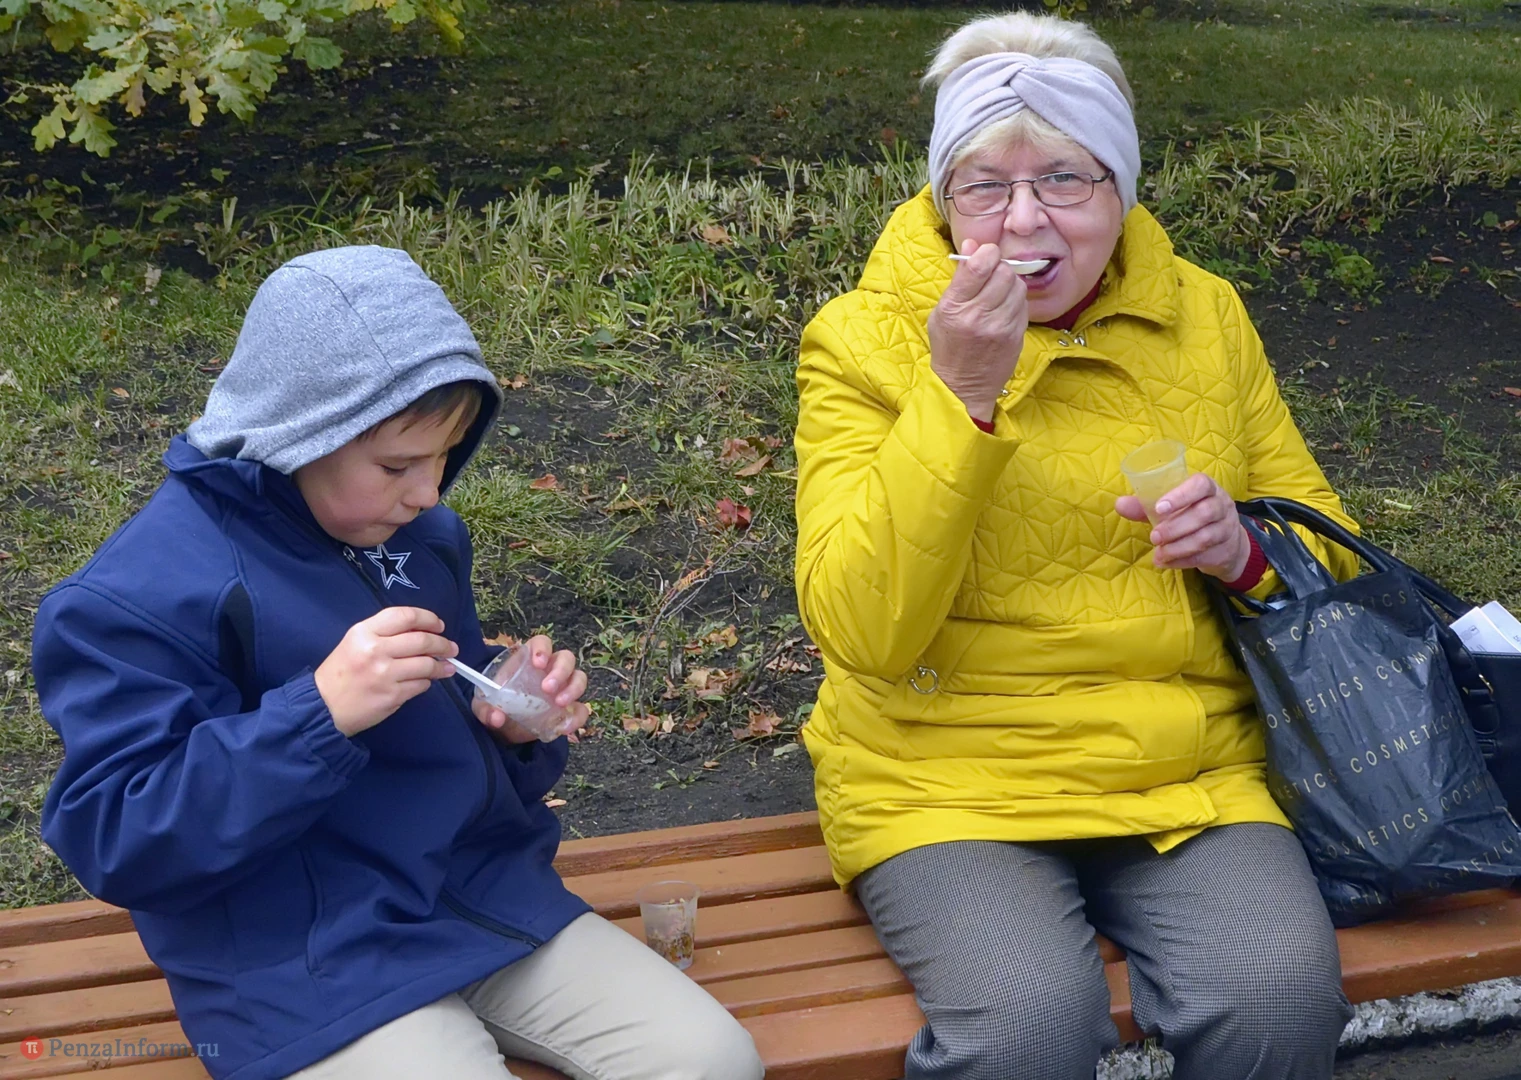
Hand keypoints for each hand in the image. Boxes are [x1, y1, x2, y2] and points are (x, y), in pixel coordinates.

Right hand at [316, 607, 457, 736]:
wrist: (323, 707)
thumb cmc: (341, 672)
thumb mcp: (355, 642)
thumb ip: (385, 634)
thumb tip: (423, 633)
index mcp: (365, 632)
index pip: (405, 616)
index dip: (428, 619)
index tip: (439, 625)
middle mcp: (376, 650)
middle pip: (422, 640)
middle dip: (442, 643)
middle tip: (451, 648)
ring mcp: (385, 674)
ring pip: (426, 664)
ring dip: (442, 665)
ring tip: (448, 666)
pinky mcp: (392, 695)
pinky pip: (420, 685)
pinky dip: (427, 682)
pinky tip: (426, 681)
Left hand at [472, 634, 590, 744]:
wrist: (505, 731)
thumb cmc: (496, 707)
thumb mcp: (483, 707)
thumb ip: (485, 710)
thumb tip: (496, 717)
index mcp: (528, 660)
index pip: (542, 643)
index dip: (543, 649)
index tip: (538, 663)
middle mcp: (549, 670)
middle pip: (566, 658)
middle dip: (560, 671)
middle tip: (547, 688)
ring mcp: (562, 689)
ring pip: (579, 678)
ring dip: (573, 689)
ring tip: (559, 703)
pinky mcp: (568, 710)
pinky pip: (581, 709)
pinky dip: (577, 717)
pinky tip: (565, 726)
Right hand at [927, 239, 1029, 421]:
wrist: (963, 386)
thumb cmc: (949, 345)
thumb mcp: (943, 310)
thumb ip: (960, 277)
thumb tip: (973, 243)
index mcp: (955, 307)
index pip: (980, 266)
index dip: (988, 253)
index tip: (985, 255)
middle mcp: (979, 316)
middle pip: (1003, 272)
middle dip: (999, 268)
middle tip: (991, 276)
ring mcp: (1000, 327)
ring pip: (1017, 285)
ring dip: (1009, 284)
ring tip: (996, 295)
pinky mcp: (1016, 335)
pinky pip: (1023, 304)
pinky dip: (1015, 301)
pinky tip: (1003, 310)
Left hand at [1116, 473, 1251, 579]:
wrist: (1226, 541)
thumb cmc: (1191, 515)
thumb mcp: (1172, 507)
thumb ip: (1146, 506)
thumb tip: (1119, 504)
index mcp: (1208, 488)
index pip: (1200, 485)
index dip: (1180, 496)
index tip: (1159, 508)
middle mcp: (1222, 505)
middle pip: (1204, 513)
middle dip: (1175, 527)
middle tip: (1154, 537)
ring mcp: (1227, 528)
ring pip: (1205, 537)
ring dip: (1177, 547)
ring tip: (1158, 553)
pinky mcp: (1225, 550)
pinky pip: (1204, 556)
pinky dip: (1182, 561)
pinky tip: (1165, 562)